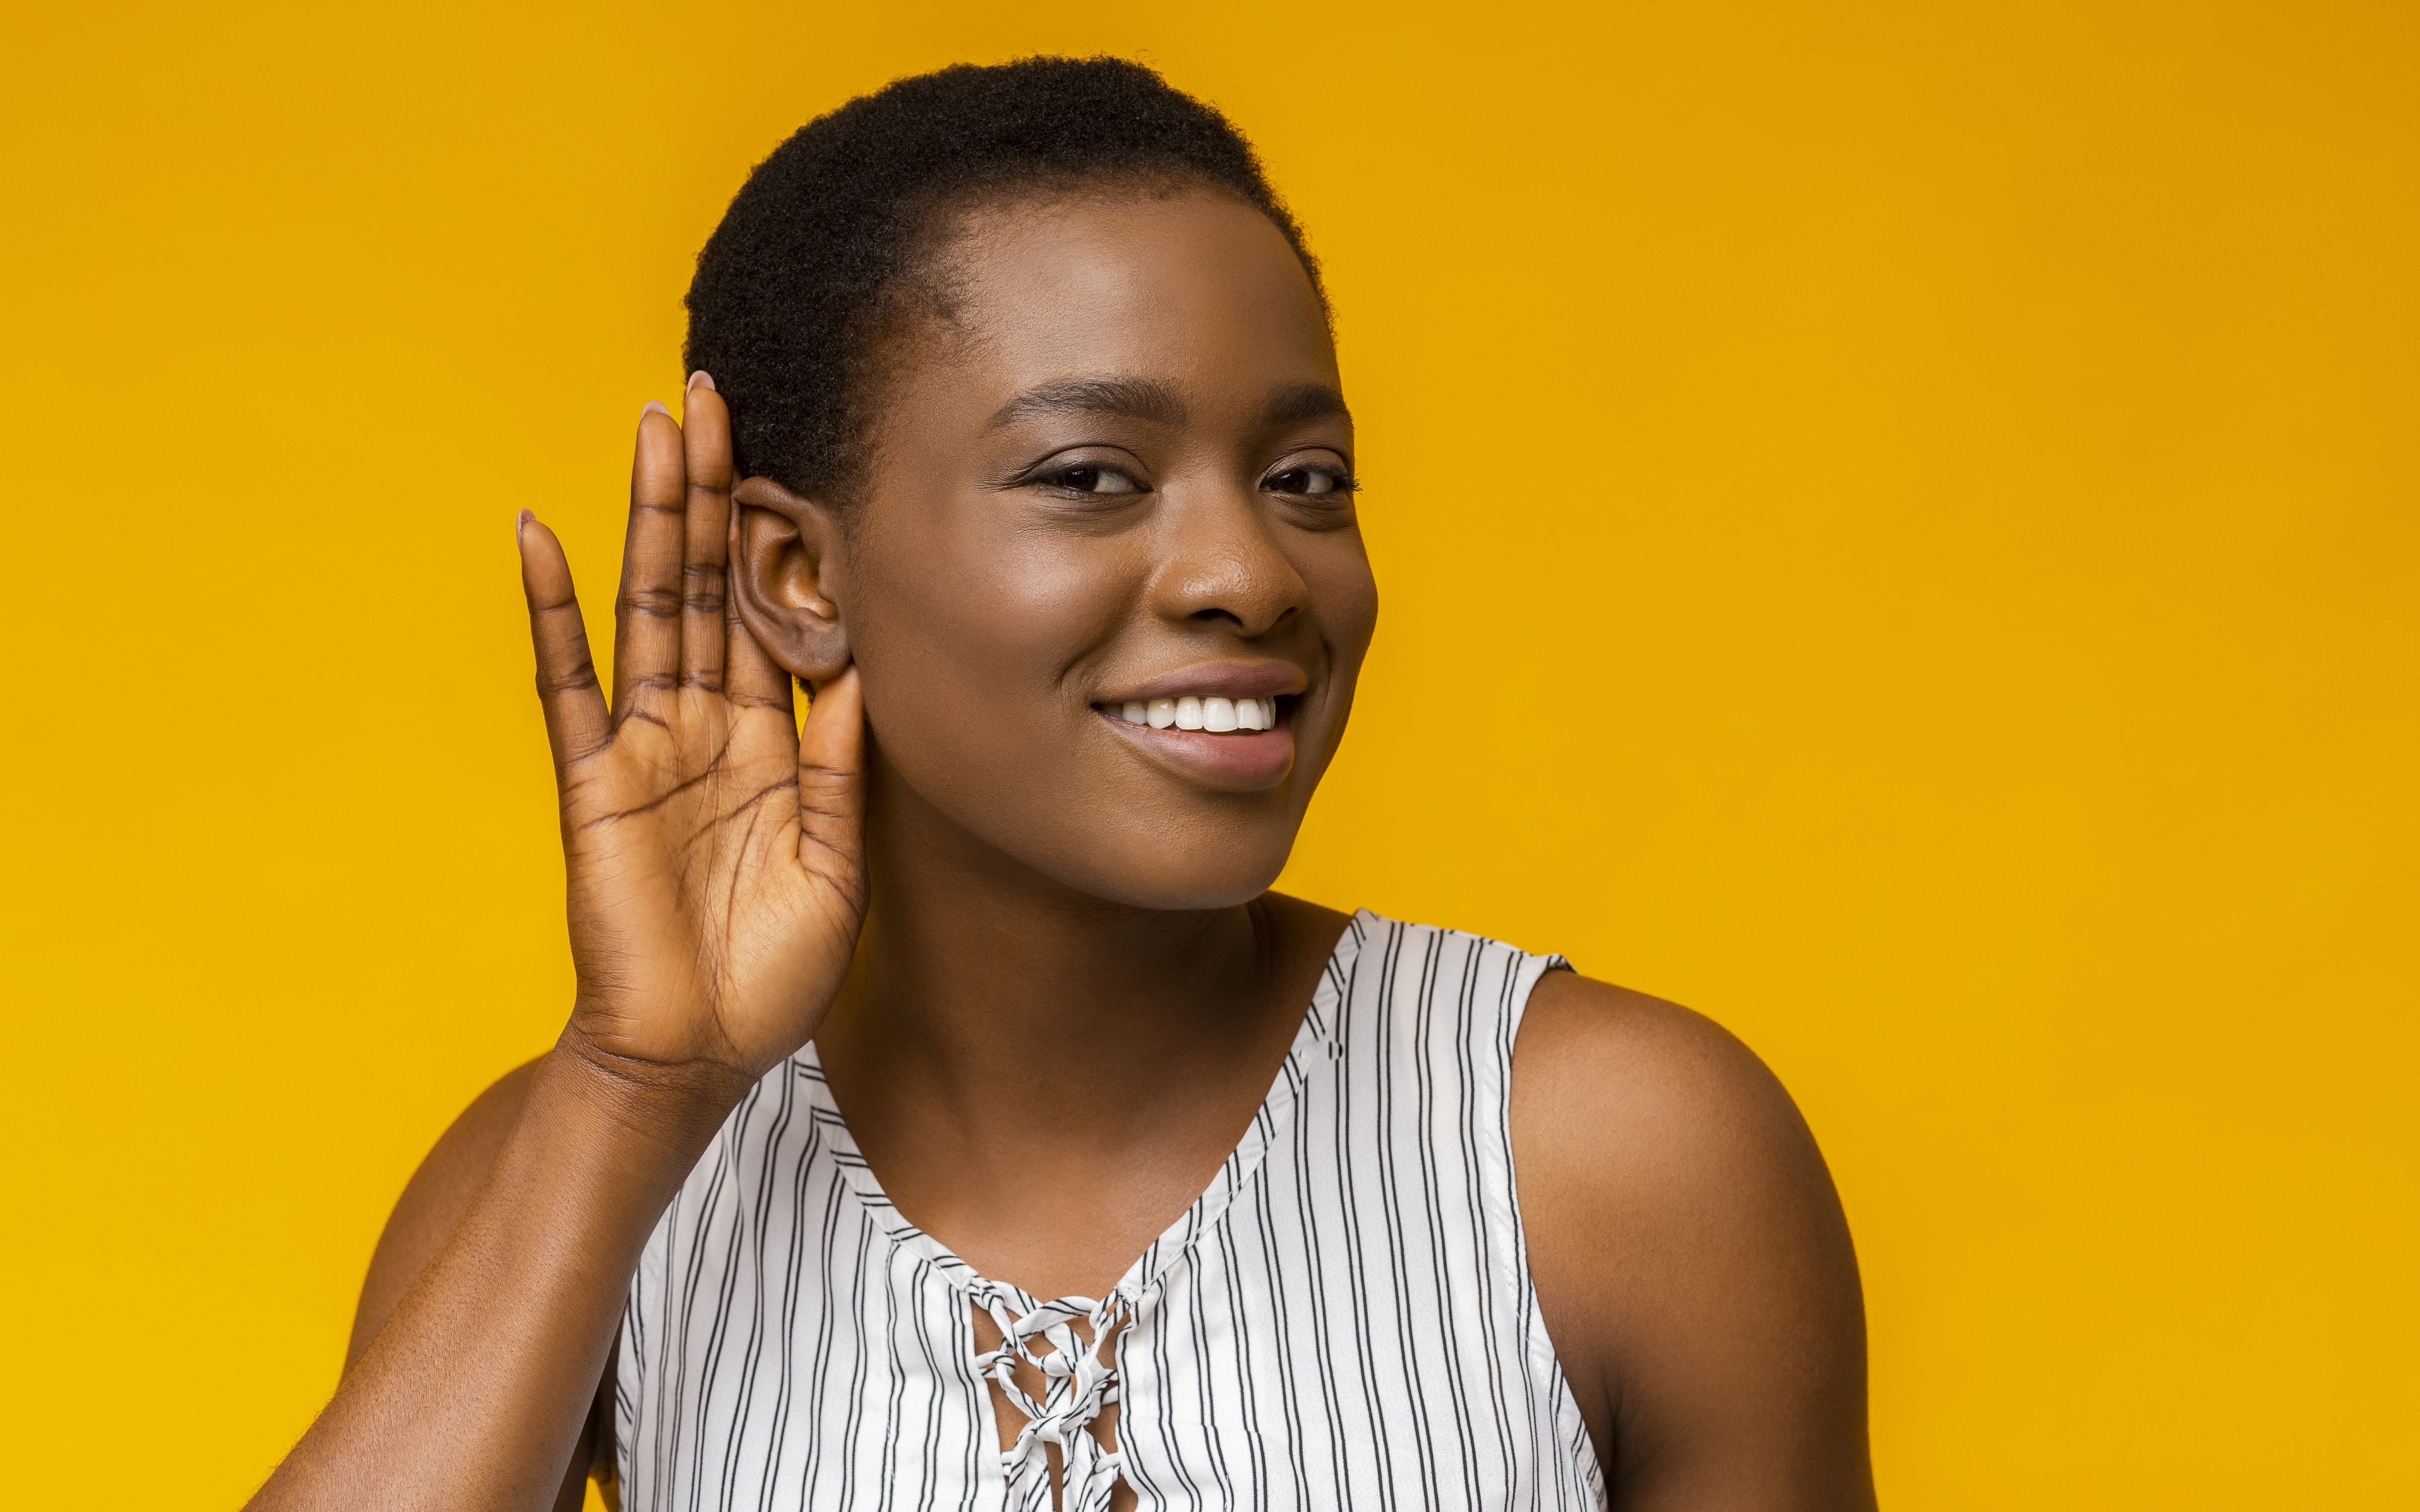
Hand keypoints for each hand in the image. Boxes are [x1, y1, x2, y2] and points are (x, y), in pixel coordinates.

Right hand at [516, 379, 864, 1091]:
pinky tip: (540, 536)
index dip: (779, 543)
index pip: (773, 619)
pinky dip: (553, 609)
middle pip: (708, 585)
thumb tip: (869, 666)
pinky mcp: (592, 780)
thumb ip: (845, 767)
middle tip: (714, 398)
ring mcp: (644, 746)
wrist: (697, 1057)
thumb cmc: (768, 977)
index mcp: (771, 747)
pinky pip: (568, 681)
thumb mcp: (838, 865)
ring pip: (649, 606)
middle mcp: (706, 730)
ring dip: (651, 516)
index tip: (793, 459)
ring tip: (654, 427)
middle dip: (713, 493)